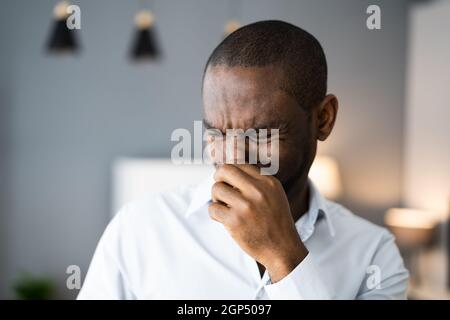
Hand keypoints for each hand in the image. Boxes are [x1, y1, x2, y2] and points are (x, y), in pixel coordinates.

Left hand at [209, 164, 307, 282]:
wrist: (283, 248)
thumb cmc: (275, 222)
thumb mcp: (274, 195)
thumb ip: (257, 181)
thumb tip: (231, 169)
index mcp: (268, 182)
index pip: (239, 165)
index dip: (230, 173)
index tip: (229, 182)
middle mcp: (257, 191)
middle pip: (225, 170)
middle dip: (218, 178)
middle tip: (221, 189)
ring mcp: (246, 206)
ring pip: (216, 189)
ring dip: (216, 198)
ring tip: (225, 206)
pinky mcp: (235, 221)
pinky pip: (213, 209)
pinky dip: (215, 214)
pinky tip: (224, 218)